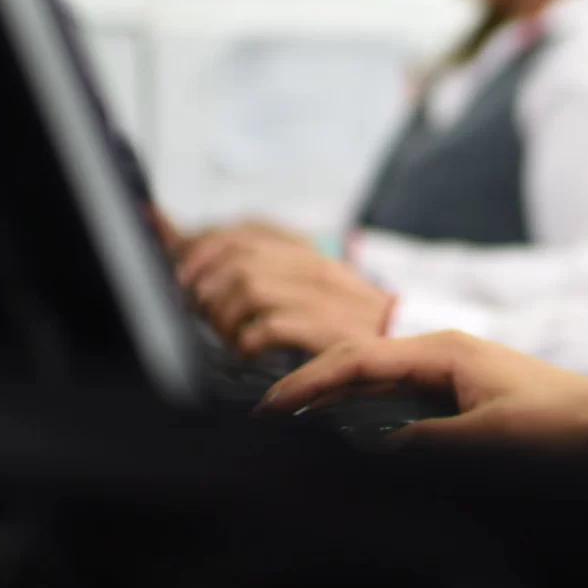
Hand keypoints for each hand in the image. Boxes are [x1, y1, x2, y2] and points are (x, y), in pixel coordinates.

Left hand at [179, 227, 389, 354]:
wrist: (404, 346)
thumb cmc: (352, 323)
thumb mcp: (315, 288)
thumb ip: (270, 274)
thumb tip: (214, 270)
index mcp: (309, 252)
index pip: (244, 232)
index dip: (202, 248)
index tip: (183, 273)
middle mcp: (314, 265)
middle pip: (239, 258)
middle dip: (206, 283)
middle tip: (199, 309)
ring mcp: (320, 295)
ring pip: (247, 289)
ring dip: (224, 317)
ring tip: (228, 337)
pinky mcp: (322, 329)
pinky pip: (265, 329)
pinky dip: (245, 343)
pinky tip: (248, 354)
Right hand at [260, 331, 587, 455]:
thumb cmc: (556, 425)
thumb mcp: (493, 441)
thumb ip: (430, 444)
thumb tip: (375, 449)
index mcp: (443, 351)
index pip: (358, 359)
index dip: (307, 383)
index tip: (267, 408)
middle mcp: (437, 352)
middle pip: (354, 361)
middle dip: (305, 387)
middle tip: (258, 421)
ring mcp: (443, 369)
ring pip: (369, 378)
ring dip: (327, 399)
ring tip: (282, 428)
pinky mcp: (450, 389)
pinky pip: (390, 394)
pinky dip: (356, 409)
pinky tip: (334, 432)